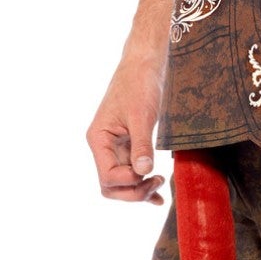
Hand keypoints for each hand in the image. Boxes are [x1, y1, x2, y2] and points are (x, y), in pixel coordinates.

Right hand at [86, 53, 167, 202]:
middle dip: (133, 191)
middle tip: (158, 183)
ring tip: (161, 184)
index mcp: (98, 139)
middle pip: (111, 186)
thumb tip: (143, 171)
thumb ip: (141, 144)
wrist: (145, 64)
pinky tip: (158, 195)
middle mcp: (103, 146)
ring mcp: (115, 148)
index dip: (129, 181)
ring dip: (139, 190)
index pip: (108, 176)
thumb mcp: (142, 115)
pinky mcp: (129, 146)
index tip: (151, 173)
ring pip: (122, 183)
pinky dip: (143, 184)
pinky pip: (132, 172)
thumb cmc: (140, 83)